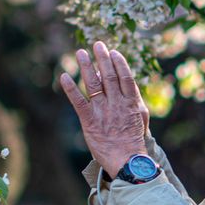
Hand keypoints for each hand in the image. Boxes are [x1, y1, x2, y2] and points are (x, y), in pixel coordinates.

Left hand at [59, 40, 150, 177]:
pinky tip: (64, 76)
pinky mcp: (89, 120)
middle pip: (109, 75)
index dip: (119, 63)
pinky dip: (70, 88)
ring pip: (94, 83)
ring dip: (87, 66)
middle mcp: (116, 102)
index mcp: (131, 101)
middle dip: (102, 58)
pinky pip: (78, 101)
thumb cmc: (133, 140)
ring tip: (81, 52)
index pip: (125, 77)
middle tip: (97, 44)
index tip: (113, 52)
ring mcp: (102, 110)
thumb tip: (128, 85)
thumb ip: (133, 100)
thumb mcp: (140, 117)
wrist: (127, 160)